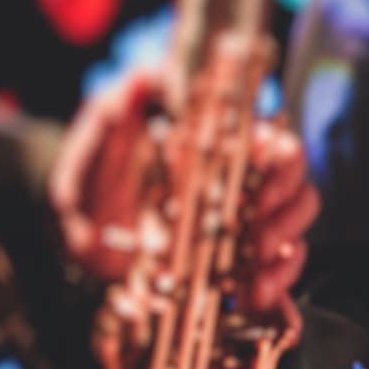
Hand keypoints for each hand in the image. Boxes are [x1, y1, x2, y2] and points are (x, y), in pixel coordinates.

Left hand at [49, 67, 318, 310]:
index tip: (263, 176)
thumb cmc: (86, 183)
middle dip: (288, 207)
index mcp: (219, 150)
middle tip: (261, 228)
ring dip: (285, 248)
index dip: (282, 158)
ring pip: (295, 230)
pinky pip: (278, 276)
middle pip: (296, 187)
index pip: (275, 143)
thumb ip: (122, 107)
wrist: (71, 239)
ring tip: (255, 264)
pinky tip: (256, 293)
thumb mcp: (97, 139)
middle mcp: (240, 187)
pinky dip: (277, 285)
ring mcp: (241, 229)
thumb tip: (148, 75)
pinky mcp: (236, 268)